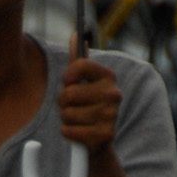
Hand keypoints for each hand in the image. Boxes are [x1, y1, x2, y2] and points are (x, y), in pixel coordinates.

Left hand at [59, 40, 121, 154]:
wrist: (99, 140)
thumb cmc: (87, 106)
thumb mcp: (83, 82)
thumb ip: (78, 60)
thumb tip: (75, 36)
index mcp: (108, 76)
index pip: (80, 65)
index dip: (67, 75)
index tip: (67, 82)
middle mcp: (113, 93)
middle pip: (69, 92)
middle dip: (62, 102)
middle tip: (71, 106)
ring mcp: (110, 115)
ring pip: (67, 113)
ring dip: (66, 119)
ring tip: (77, 120)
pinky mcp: (105, 135)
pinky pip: (69, 130)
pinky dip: (68, 133)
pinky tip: (78, 132)